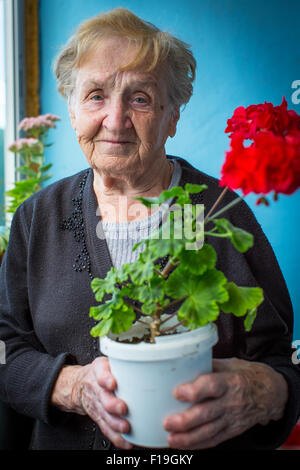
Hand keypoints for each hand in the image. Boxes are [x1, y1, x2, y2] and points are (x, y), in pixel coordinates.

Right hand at [51, 357, 132, 448]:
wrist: (78, 386)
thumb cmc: (99, 373)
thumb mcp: (106, 361)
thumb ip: (121, 361)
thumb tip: (145, 360)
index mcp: (99, 371)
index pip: (101, 373)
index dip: (106, 378)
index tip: (112, 383)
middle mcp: (96, 389)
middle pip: (103, 397)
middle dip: (112, 404)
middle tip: (123, 408)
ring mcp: (97, 405)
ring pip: (104, 415)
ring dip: (115, 423)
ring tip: (125, 427)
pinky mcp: (99, 417)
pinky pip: (106, 428)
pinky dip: (116, 437)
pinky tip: (126, 441)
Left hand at [163, 357, 287, 449]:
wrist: (269, 393)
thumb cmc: (244, 374)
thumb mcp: (228, 364)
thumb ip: (206, 365)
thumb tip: (180, 362)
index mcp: (229, 381)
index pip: (212, 386)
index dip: (194, 391)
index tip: (177, 392)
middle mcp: (231, 401)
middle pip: (208, 413)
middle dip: (186, 421)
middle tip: (167, 422)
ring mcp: (232, 418)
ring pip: (209, 431)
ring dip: (189, 438)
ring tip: (171, 439)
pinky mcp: (232, 430)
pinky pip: (214, 440)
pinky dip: (197, 444)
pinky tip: (183, 444)